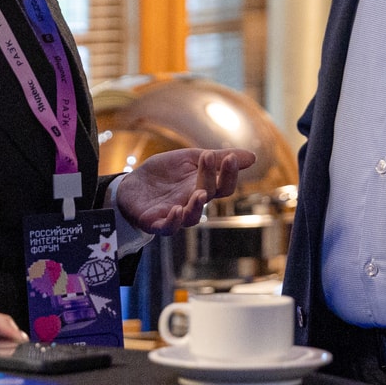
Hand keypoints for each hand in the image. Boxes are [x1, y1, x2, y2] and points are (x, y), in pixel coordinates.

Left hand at [117, 147, 255, 235]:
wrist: (132, 185)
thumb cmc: (165, 173)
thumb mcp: (190, 159)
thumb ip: (216, 158)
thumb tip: (253, 157)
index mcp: (203, 188)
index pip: (224, 186)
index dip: (230, 174)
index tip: (229, 157)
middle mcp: (192, 203)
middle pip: (209, 196)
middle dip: (211, 178)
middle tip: (208, 158)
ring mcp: (174, 214)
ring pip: (191, 217)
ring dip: (196, 206)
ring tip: (199, 193)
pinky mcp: (155, 222)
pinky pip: (167, 228)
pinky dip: (173, 221)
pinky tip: (176, 210)